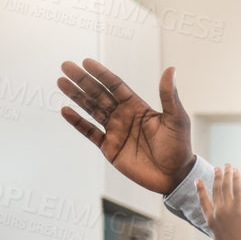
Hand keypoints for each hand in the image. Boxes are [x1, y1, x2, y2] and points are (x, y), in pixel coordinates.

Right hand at [59, 61, 194, 193]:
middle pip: (99, 94)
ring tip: (61, 82)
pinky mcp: (110, 148)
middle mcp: (124, 116)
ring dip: (76, 96)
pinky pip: (90, 132)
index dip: (101, 74)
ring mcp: (115, 131)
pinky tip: (66, 111)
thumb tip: (171, 69)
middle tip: (66, 66)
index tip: (86, 62)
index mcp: (138, 107)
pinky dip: (78, 122)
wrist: (175, 177)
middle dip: (83, 80)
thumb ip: (169, 96)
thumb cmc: (179, 147)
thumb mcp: (176, 119)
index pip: (116, 86)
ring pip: (91, 109)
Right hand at [190, 165, 240, 239]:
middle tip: (218, 168)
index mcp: (211, 221)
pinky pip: (237, 187)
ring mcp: (229, 208)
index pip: (204, 201)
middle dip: (216, 177)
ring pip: (226, 186)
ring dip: (226, 173)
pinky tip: (236, 170)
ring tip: (228, 165)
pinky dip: (236, 177)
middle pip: (215, 190)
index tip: (198, 181)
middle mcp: (218, 212)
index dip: (200, 190)